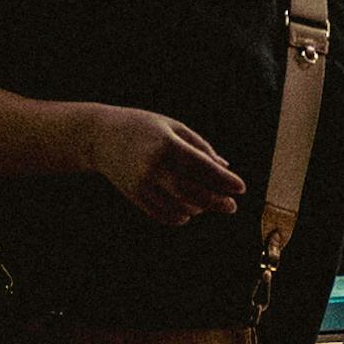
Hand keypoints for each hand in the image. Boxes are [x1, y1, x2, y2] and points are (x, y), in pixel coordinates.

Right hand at [64, 100, 244, 220]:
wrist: (102, 136)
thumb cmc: (144, 126)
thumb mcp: (173, 127)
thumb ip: (200, 146)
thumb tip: (225, 167)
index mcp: (167, 144)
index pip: (202, 167)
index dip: (224, 180)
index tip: (241, 188)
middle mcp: (155, 166)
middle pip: (193, 192)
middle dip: (216, 201)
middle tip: (232, 206)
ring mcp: (143, 184)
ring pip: (178, 206)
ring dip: (198, 209)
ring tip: (209, 205)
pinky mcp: (134, 195)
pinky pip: (161, 214)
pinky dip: (178, 217)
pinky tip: (189, 213)